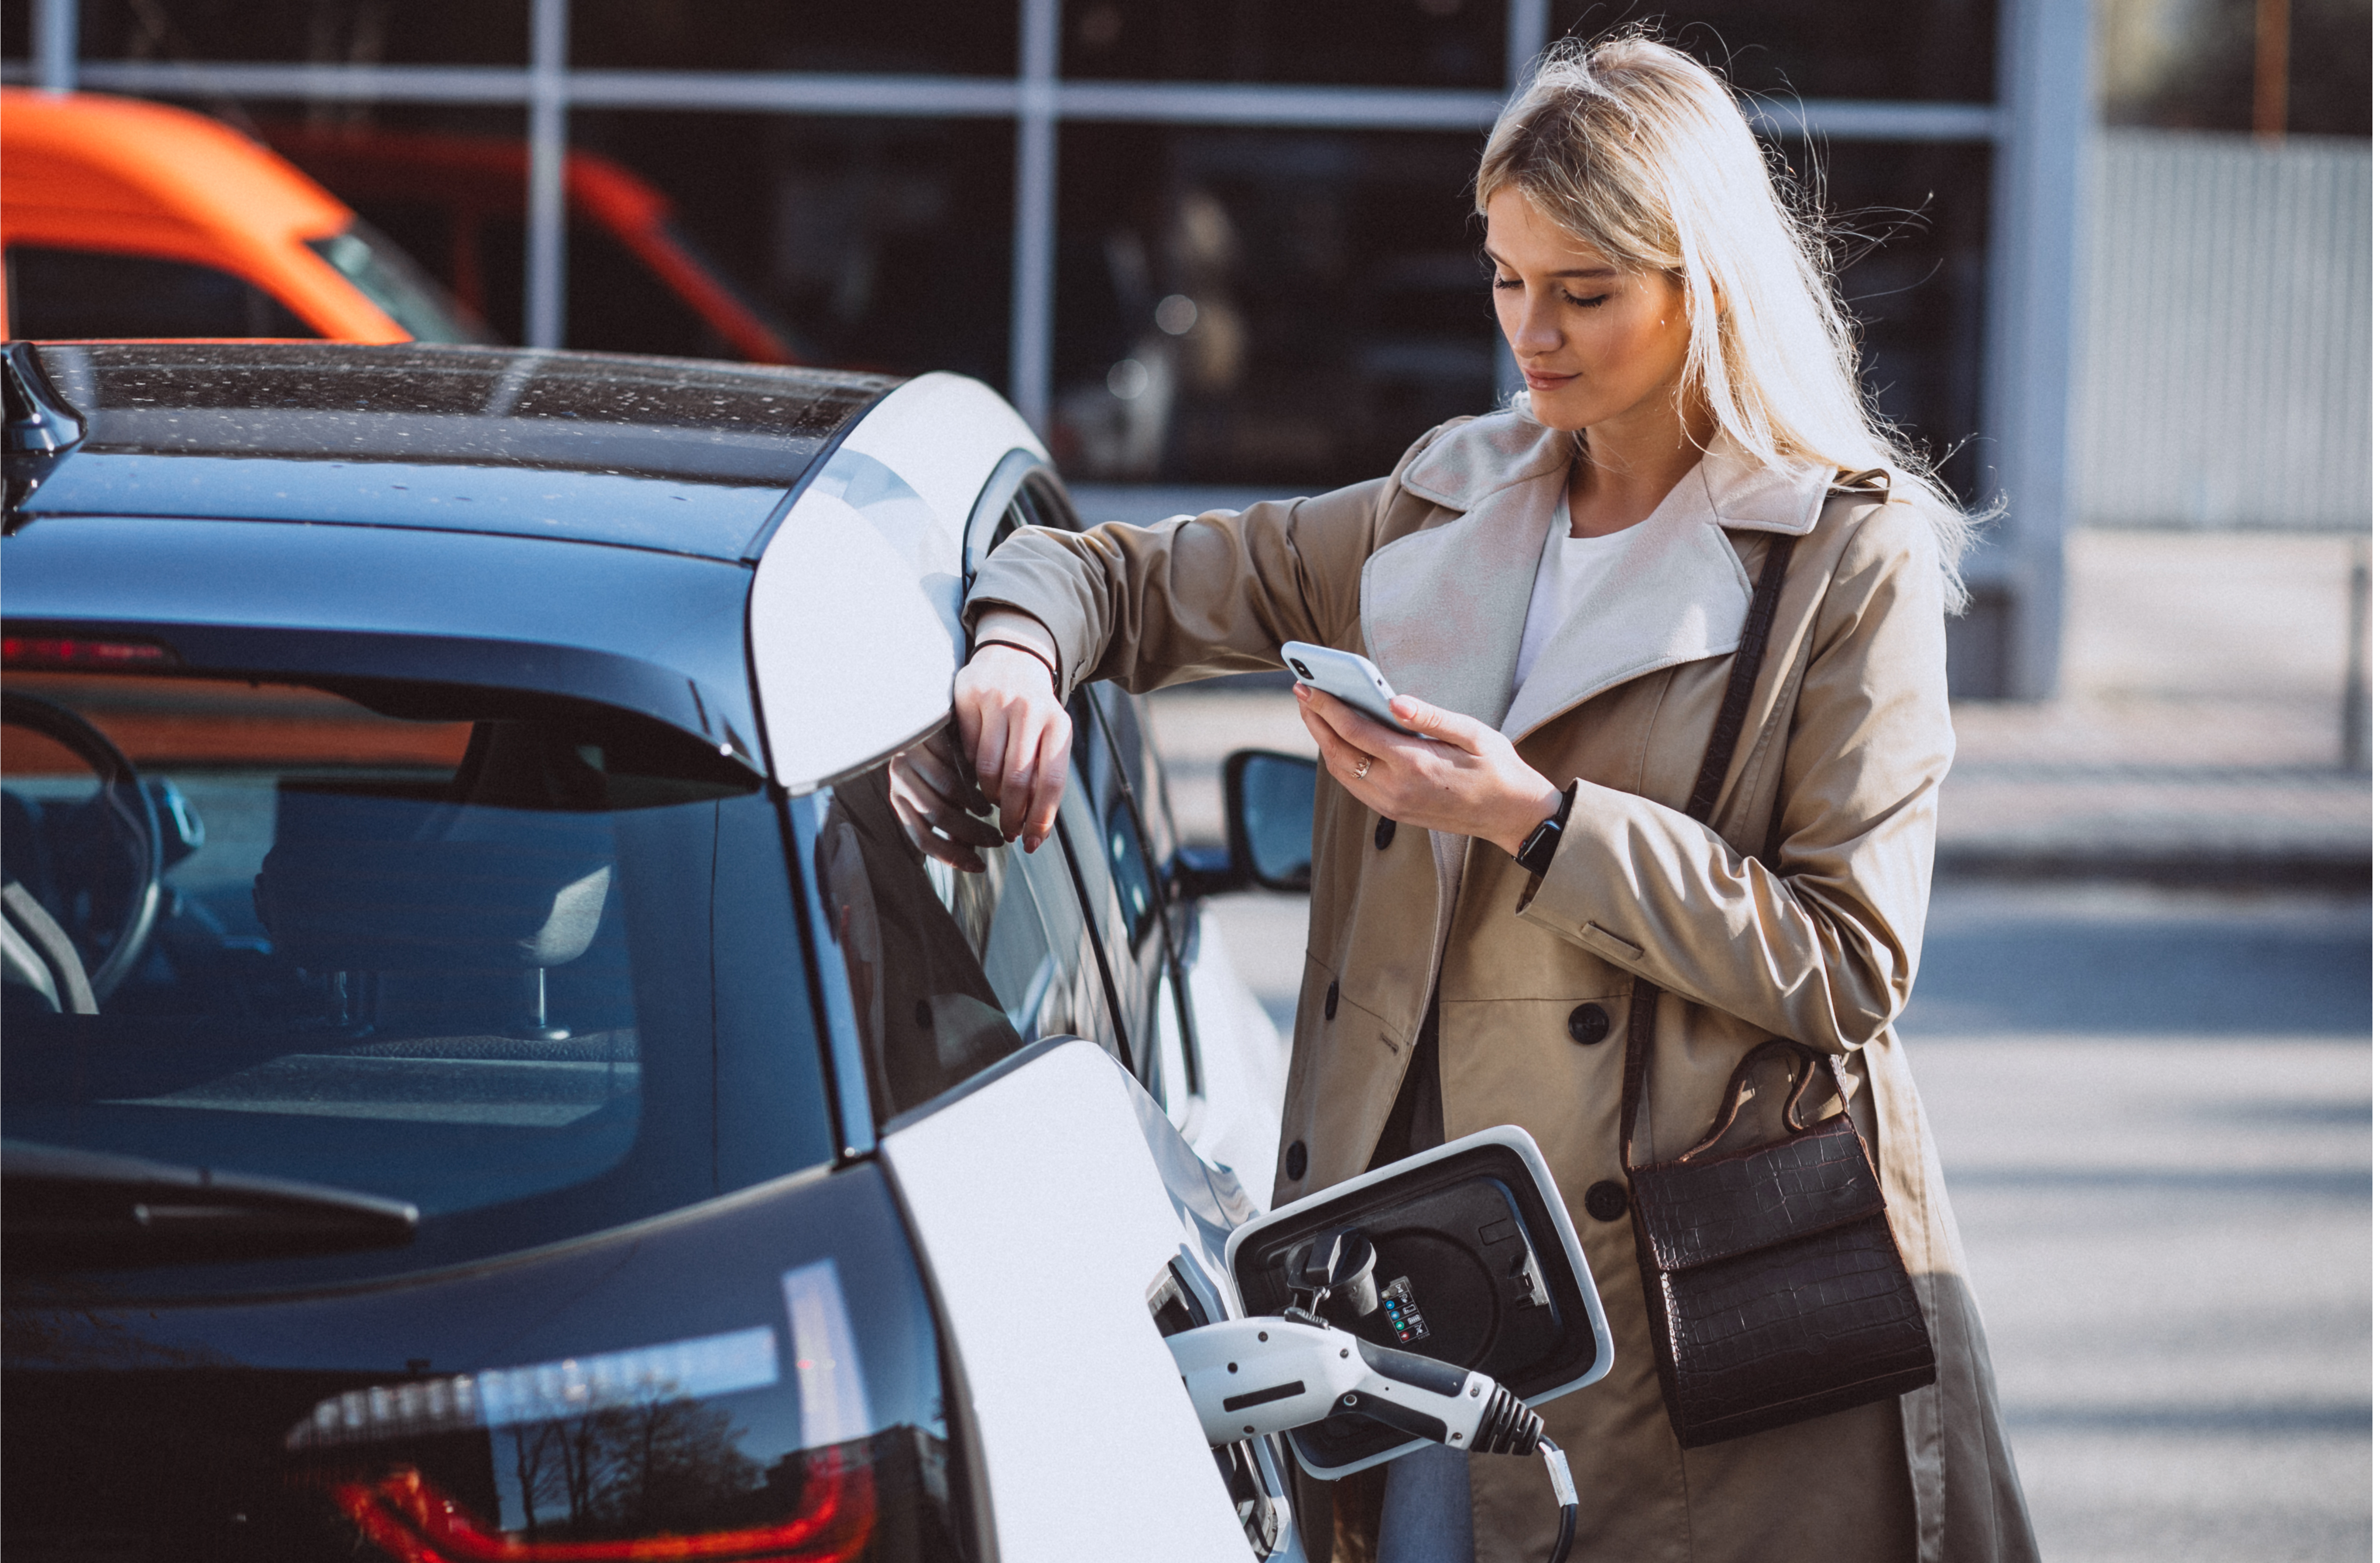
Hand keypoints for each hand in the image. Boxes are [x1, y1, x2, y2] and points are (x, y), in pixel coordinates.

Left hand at [889, 724, 1004, 870]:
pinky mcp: (923, 737)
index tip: (978, 866)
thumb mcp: (945, 796)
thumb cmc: (943, 761)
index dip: (951, 857)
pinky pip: (952, 763)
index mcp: (901, 800)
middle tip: (996, 839)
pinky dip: (972, 776)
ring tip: (993, 809)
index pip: (922, 839)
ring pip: (946, 791)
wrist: (932, 716)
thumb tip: (971, 857)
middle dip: (971, 832)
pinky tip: (988, 781)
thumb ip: (955, 823)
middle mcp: (899, 781)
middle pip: (937, 816)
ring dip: (974, 805)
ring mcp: (908, 757)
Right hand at [952, 644, 1071, 851]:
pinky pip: (966, 750)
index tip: (1032, 843)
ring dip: (988, 796)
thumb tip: (1035, 832)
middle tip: (1008, 832)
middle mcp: (1030, 710)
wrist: (1013, 660)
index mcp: (1059, 724)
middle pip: (1017, 780)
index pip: (1051, 782)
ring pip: (987, 769)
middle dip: (1011, 815)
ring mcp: (998, 701)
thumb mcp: (1051, 738)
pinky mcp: (969, 697)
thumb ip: (1045, 777)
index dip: (1040, 819)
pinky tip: (977, 771)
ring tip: (992, 803)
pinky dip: (971, 769)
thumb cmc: (1035, 713)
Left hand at [1294, 685, 1563, 856]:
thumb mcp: (1474, 734)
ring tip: (1313, 710)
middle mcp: (1396, 789)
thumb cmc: (1497, 768)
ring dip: (1323, 740)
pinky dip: (1338, 759)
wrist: (1511, 815)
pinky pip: (1353, 784)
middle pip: (1339, 751)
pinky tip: (1336, 738)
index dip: (1328, 706)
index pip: (1356, 731)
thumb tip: (1393, 699)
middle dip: (1316, 720)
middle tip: (1302, 690)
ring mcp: (1392, 805)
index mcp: (1415, 765)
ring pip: (1341, 771)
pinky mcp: (1393, 812)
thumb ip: (1432, 717)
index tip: (1309, 684)